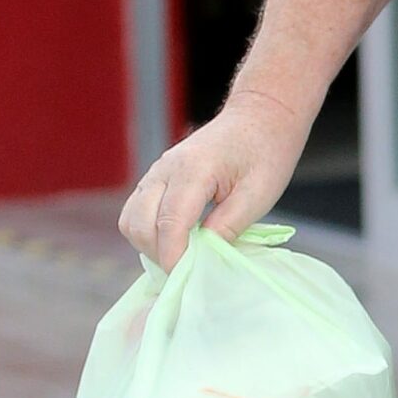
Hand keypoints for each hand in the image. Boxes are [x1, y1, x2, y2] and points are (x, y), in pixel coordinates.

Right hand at [118, 90, 312, 269]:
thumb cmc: (265, 153)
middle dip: (159, 254)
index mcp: (192, 170)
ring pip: (131, 221)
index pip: (168, 224)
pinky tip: (179, 242)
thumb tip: (203, 258)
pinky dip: (150, 233)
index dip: (174, 257)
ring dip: (150, 245)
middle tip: (190, 271)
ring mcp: (156, 173)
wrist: (259, 117)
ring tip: (185, 257)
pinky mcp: (156, 179)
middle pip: (138, 225)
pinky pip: (137, 212)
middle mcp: (164, 170)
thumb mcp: (259, 194)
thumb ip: (229, 226)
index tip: (187, 280)